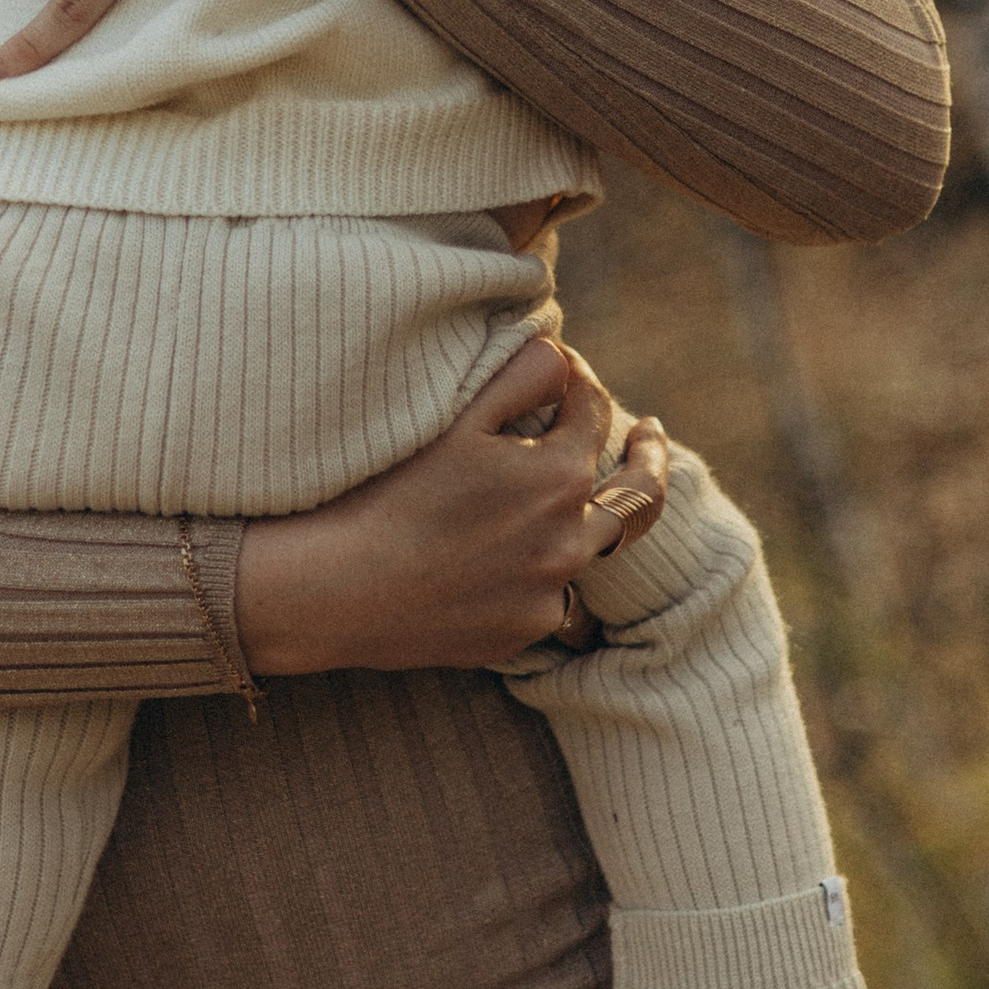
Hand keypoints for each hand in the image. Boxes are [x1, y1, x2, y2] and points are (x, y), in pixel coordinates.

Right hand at [232, 342, 670, 677]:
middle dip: (646, 457)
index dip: (580, 383)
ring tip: (585, 503)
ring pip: (591, 552)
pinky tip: (512, 560)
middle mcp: (570, 541)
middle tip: (650, 434)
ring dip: (588, 523)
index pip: (594, 412)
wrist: (338, 588)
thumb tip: (564, 355)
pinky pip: (551, 599)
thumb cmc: (389, 492)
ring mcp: (549, 594)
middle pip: (635, 496)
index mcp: (561, 477)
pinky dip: (540, 574)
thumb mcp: (457, 418)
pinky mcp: (521, 633)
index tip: (566, 372)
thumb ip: (522, 376)